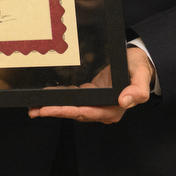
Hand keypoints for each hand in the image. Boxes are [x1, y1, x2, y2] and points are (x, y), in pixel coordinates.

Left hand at [27, 47, 153, 123]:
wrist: (139, 62)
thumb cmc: (140, 68)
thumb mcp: (141, 75)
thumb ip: (137, 91)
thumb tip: (124, 102)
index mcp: (113, 109)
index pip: (87, 112)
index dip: (68, 111)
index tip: (51, 110)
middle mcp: (103, 110)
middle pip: (76, 113)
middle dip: (55, 112)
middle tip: (36, 110)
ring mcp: (96, 103)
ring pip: (72, 107)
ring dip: (54, 107)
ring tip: (35, 107)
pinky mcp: (91, 94)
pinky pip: (73, 98)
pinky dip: (59, 97)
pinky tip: (46, 96)